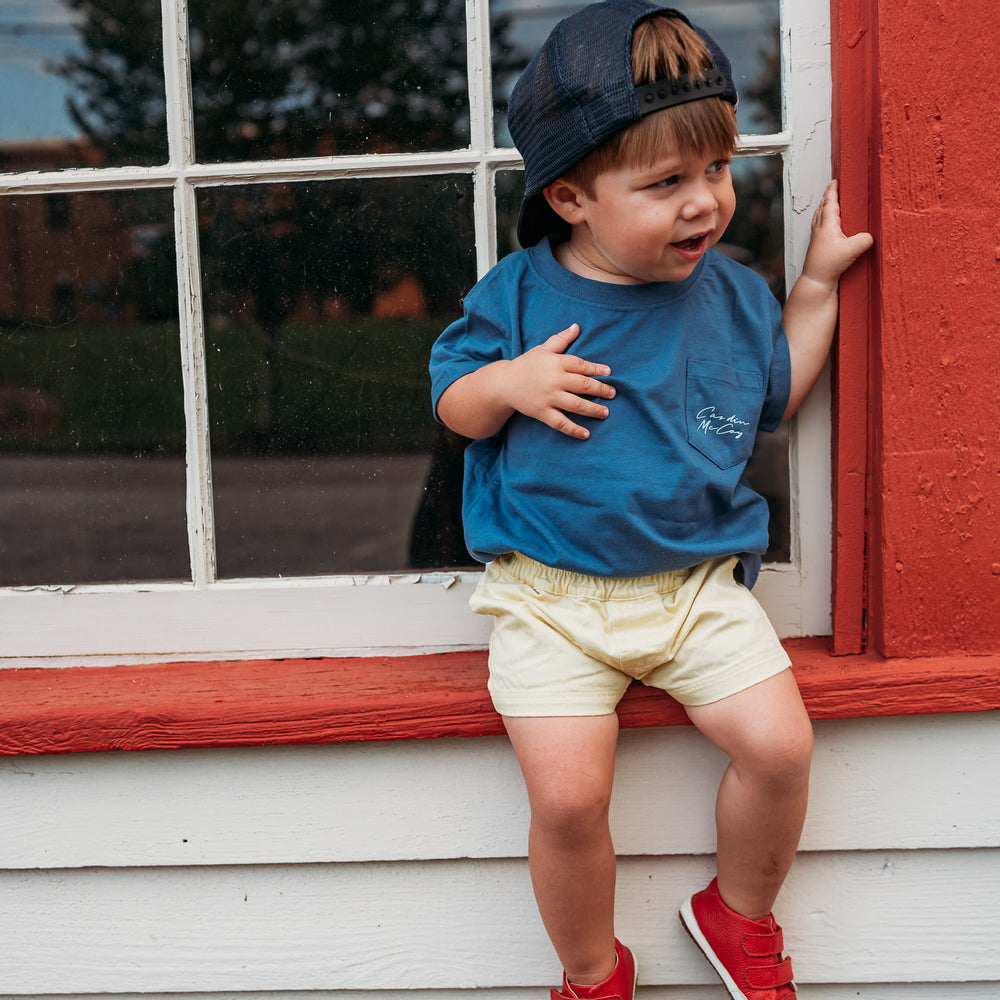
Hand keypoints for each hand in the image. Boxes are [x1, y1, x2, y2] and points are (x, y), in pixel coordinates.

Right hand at [500, 323, 613, 438]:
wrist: (504, 383)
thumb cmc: (526, 364)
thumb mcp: (543, 349)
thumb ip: (561, 339)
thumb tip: (576, 327)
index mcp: (556, 363)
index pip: (581, 365)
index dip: (596, 369)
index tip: (608, 373)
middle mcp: (554, 380)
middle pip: (583, 385)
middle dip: (601, 390)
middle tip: (613, 393)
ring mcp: (549, 398)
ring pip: (576, 405)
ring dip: (594, 410)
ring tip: (606, 412)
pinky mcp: (542, 412)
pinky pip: (561, 423)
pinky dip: (574, 430)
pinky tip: (586, 434)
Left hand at [801, 180, 873, 289]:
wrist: (815, 282)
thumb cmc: (829, 265)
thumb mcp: (852, 249)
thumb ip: (865, 239)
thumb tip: (872, 236)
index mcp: (827, 225)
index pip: (830, 203)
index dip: (833, 191)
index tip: (835, 181)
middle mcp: (819, 230)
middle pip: (822, 208)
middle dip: (827, 197)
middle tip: (832, 189)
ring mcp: (816, 239)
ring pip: (819, 218)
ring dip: (824, 208)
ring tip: (828, 204)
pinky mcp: (817, 248)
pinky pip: (819, 228)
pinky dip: (823, 221)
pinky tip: (828, 227)